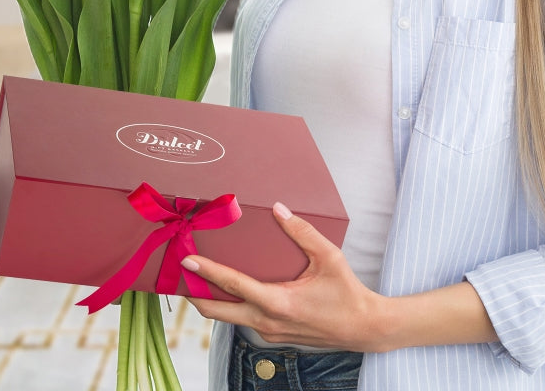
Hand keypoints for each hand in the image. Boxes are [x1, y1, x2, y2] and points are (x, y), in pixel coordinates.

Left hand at [184, 202, 387, 352]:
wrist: (365, 329)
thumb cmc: (348, 293)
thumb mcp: (329, 257)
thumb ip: (302, 232)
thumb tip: (279, 209)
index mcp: (278, 302)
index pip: (232, 285)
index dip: (206, 272)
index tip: (186, 261)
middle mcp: (268, 321)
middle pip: (218, 312)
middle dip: (195, 294)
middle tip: (179, 274)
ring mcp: (270, 332)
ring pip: (229, 318)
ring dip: (212, 300)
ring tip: (198, 278)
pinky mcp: (275, 335)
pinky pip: (244, 319)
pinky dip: (231, 305)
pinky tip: (229, 289)